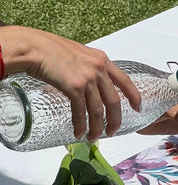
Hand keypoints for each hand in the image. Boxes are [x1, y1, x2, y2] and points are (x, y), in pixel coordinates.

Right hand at [0, 26, 140, 140]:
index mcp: (102, 60)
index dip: (134, 96)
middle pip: (114, 101)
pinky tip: (79, 133)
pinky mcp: (74, 87)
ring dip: (97, 127)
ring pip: (98, 110)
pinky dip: (81, 125)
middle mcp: (99, 69)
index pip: (126, 81)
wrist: (33, 47)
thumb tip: (92, 83)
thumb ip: (90, 67)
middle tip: (113, 132)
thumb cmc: (50, 48)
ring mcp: (88, 78)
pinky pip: (81, 112)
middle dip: (115, 120)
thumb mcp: (79, 54)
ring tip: (93, 137)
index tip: (138, 108)